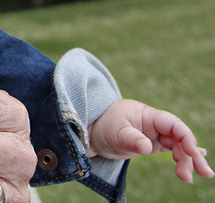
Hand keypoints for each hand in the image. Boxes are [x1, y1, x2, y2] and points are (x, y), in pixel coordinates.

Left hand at [89, 98, 213, 182]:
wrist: (89, 131)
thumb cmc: (102, 127)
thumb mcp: (115, 133)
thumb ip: (132, 138)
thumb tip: (147, 147)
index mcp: (147, 115)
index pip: (174, 124)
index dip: (186, 137)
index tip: (193, 153)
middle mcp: (154, 124)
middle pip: (179, 138)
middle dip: (192, 154)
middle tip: (204, 172)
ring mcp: (153, 134)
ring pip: (177, 146)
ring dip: (187, 160)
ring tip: (190, 177)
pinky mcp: (150, 144)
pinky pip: (171, 149)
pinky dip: (182, 157)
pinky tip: (194, 163)